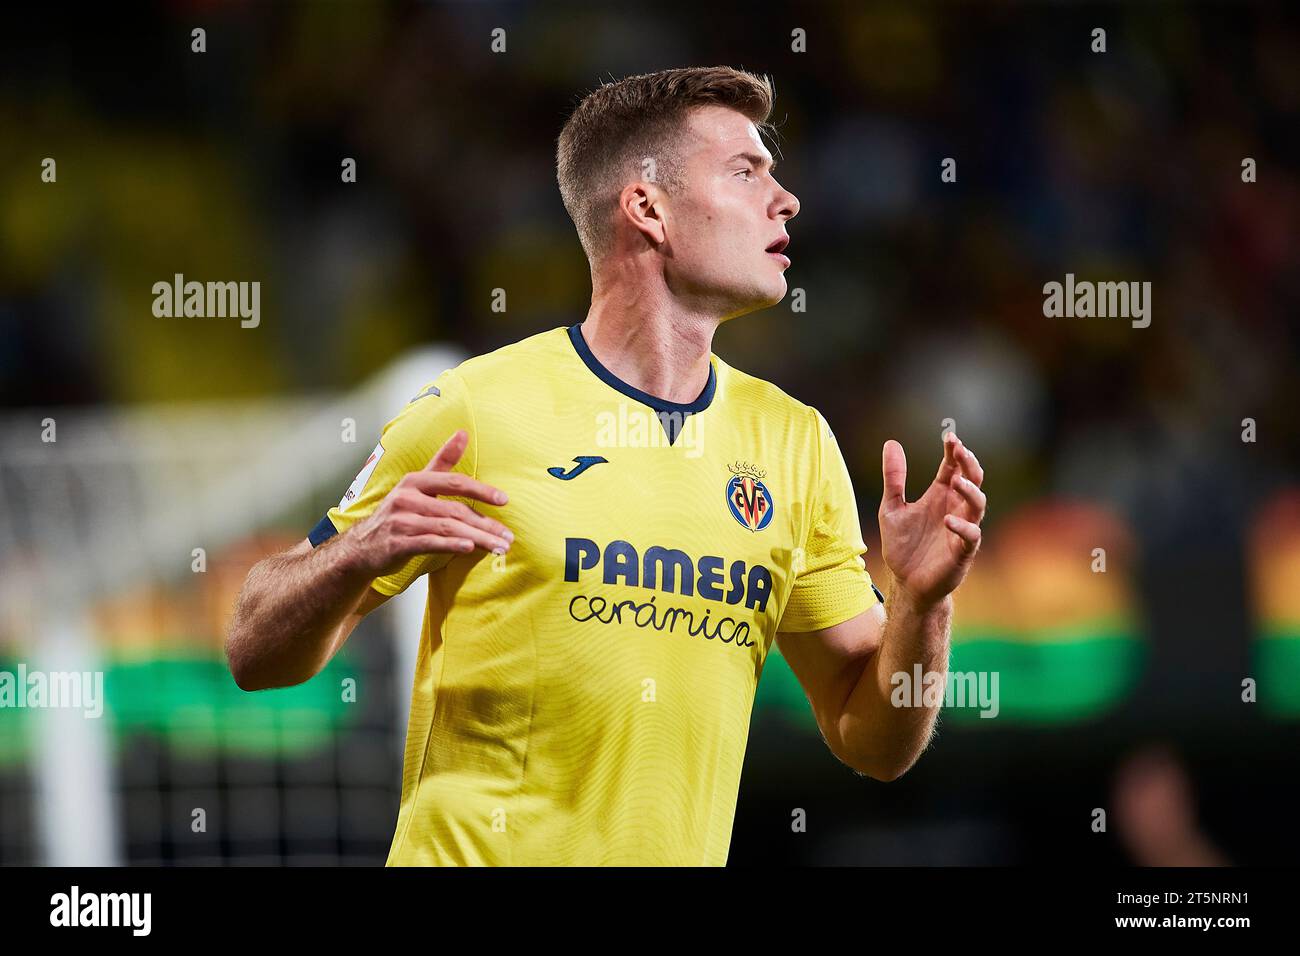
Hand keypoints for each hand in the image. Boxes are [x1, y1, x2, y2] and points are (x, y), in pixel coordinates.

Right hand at [343, 429, 513, 576]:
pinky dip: (451, 545)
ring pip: (447, 528)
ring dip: (477, 538)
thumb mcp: (417, 484)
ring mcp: (400, 521)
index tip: (505, 500)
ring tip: (499, 548)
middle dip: (486, 524)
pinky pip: (430, 543)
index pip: (454, 482)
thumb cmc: (398, 514)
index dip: (481, 490)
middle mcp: (406, 498)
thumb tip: (463, 433)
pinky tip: (469, 549)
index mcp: (415, 481)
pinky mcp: (397, 543)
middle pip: (455, 510)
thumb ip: (442, 461)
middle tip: (508, 537)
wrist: (362, 547)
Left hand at [878, 431, 985, 608]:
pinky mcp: (962, 551)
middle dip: (969, 463)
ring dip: (970, 491)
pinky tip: (948, 520)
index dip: (954, 451)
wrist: (906, 582)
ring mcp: (962, 529)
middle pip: (973, 479)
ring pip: (978, 505)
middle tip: (960, 450)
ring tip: (956, 481)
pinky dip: (963, 527)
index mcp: (940, 495)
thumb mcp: (891, 507)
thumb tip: (891, 443)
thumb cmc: (903, 545)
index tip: (949, 436)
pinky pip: (971, 536)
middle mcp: (955, 508)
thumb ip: (893, 478)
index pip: (953, 467)